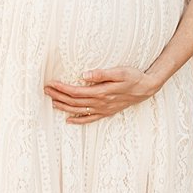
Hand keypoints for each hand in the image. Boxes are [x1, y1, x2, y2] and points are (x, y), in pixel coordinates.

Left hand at [44, 68, 159, 123]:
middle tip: (46, 90)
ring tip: (52, 102)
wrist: (147, 88)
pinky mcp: (107, 112)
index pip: (76, 92)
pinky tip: (68, 120)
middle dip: (59, 96)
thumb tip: (84, 75)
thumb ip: (102, 74)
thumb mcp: (120, 71)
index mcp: (101, 92)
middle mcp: (100, 103)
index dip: (62, 88)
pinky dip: (78, 120)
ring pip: (79, 111)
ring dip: (64, 107)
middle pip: (74, 102)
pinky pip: (90, 119)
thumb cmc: (134, 77)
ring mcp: (103, 109)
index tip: (52, 83)